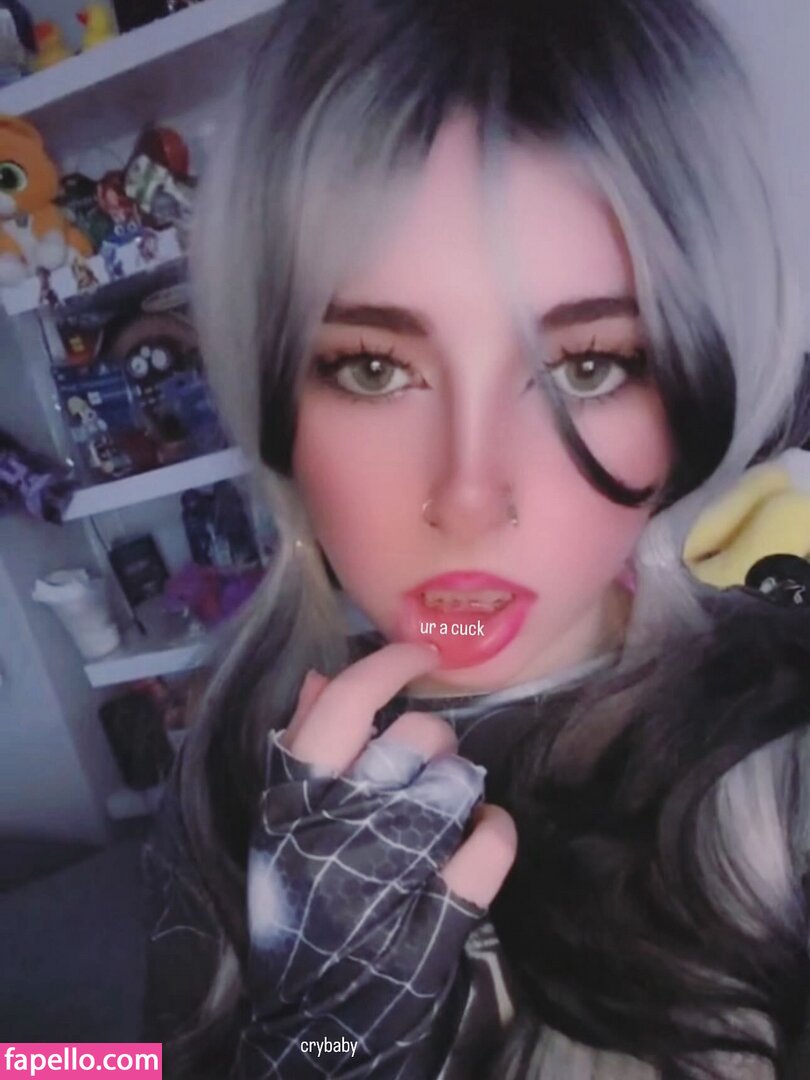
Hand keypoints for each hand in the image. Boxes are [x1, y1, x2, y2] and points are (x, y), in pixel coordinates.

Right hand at [283, 642, 516, 908]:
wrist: (315, 1019)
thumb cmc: (300, 906)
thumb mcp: (280, 826)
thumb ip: (298, 749)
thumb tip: (321, 676)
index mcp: (293, 801)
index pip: (345, 704)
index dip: (389, 665)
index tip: (423, 650)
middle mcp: (338, 827)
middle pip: (415, 736)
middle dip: (432, 741)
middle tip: (421, 769)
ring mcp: (389, 874)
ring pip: (456, 781)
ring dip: (459, 787)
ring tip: (443, 812)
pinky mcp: (438, 921)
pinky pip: (492, 843)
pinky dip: (495, 832)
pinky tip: (482, 836)